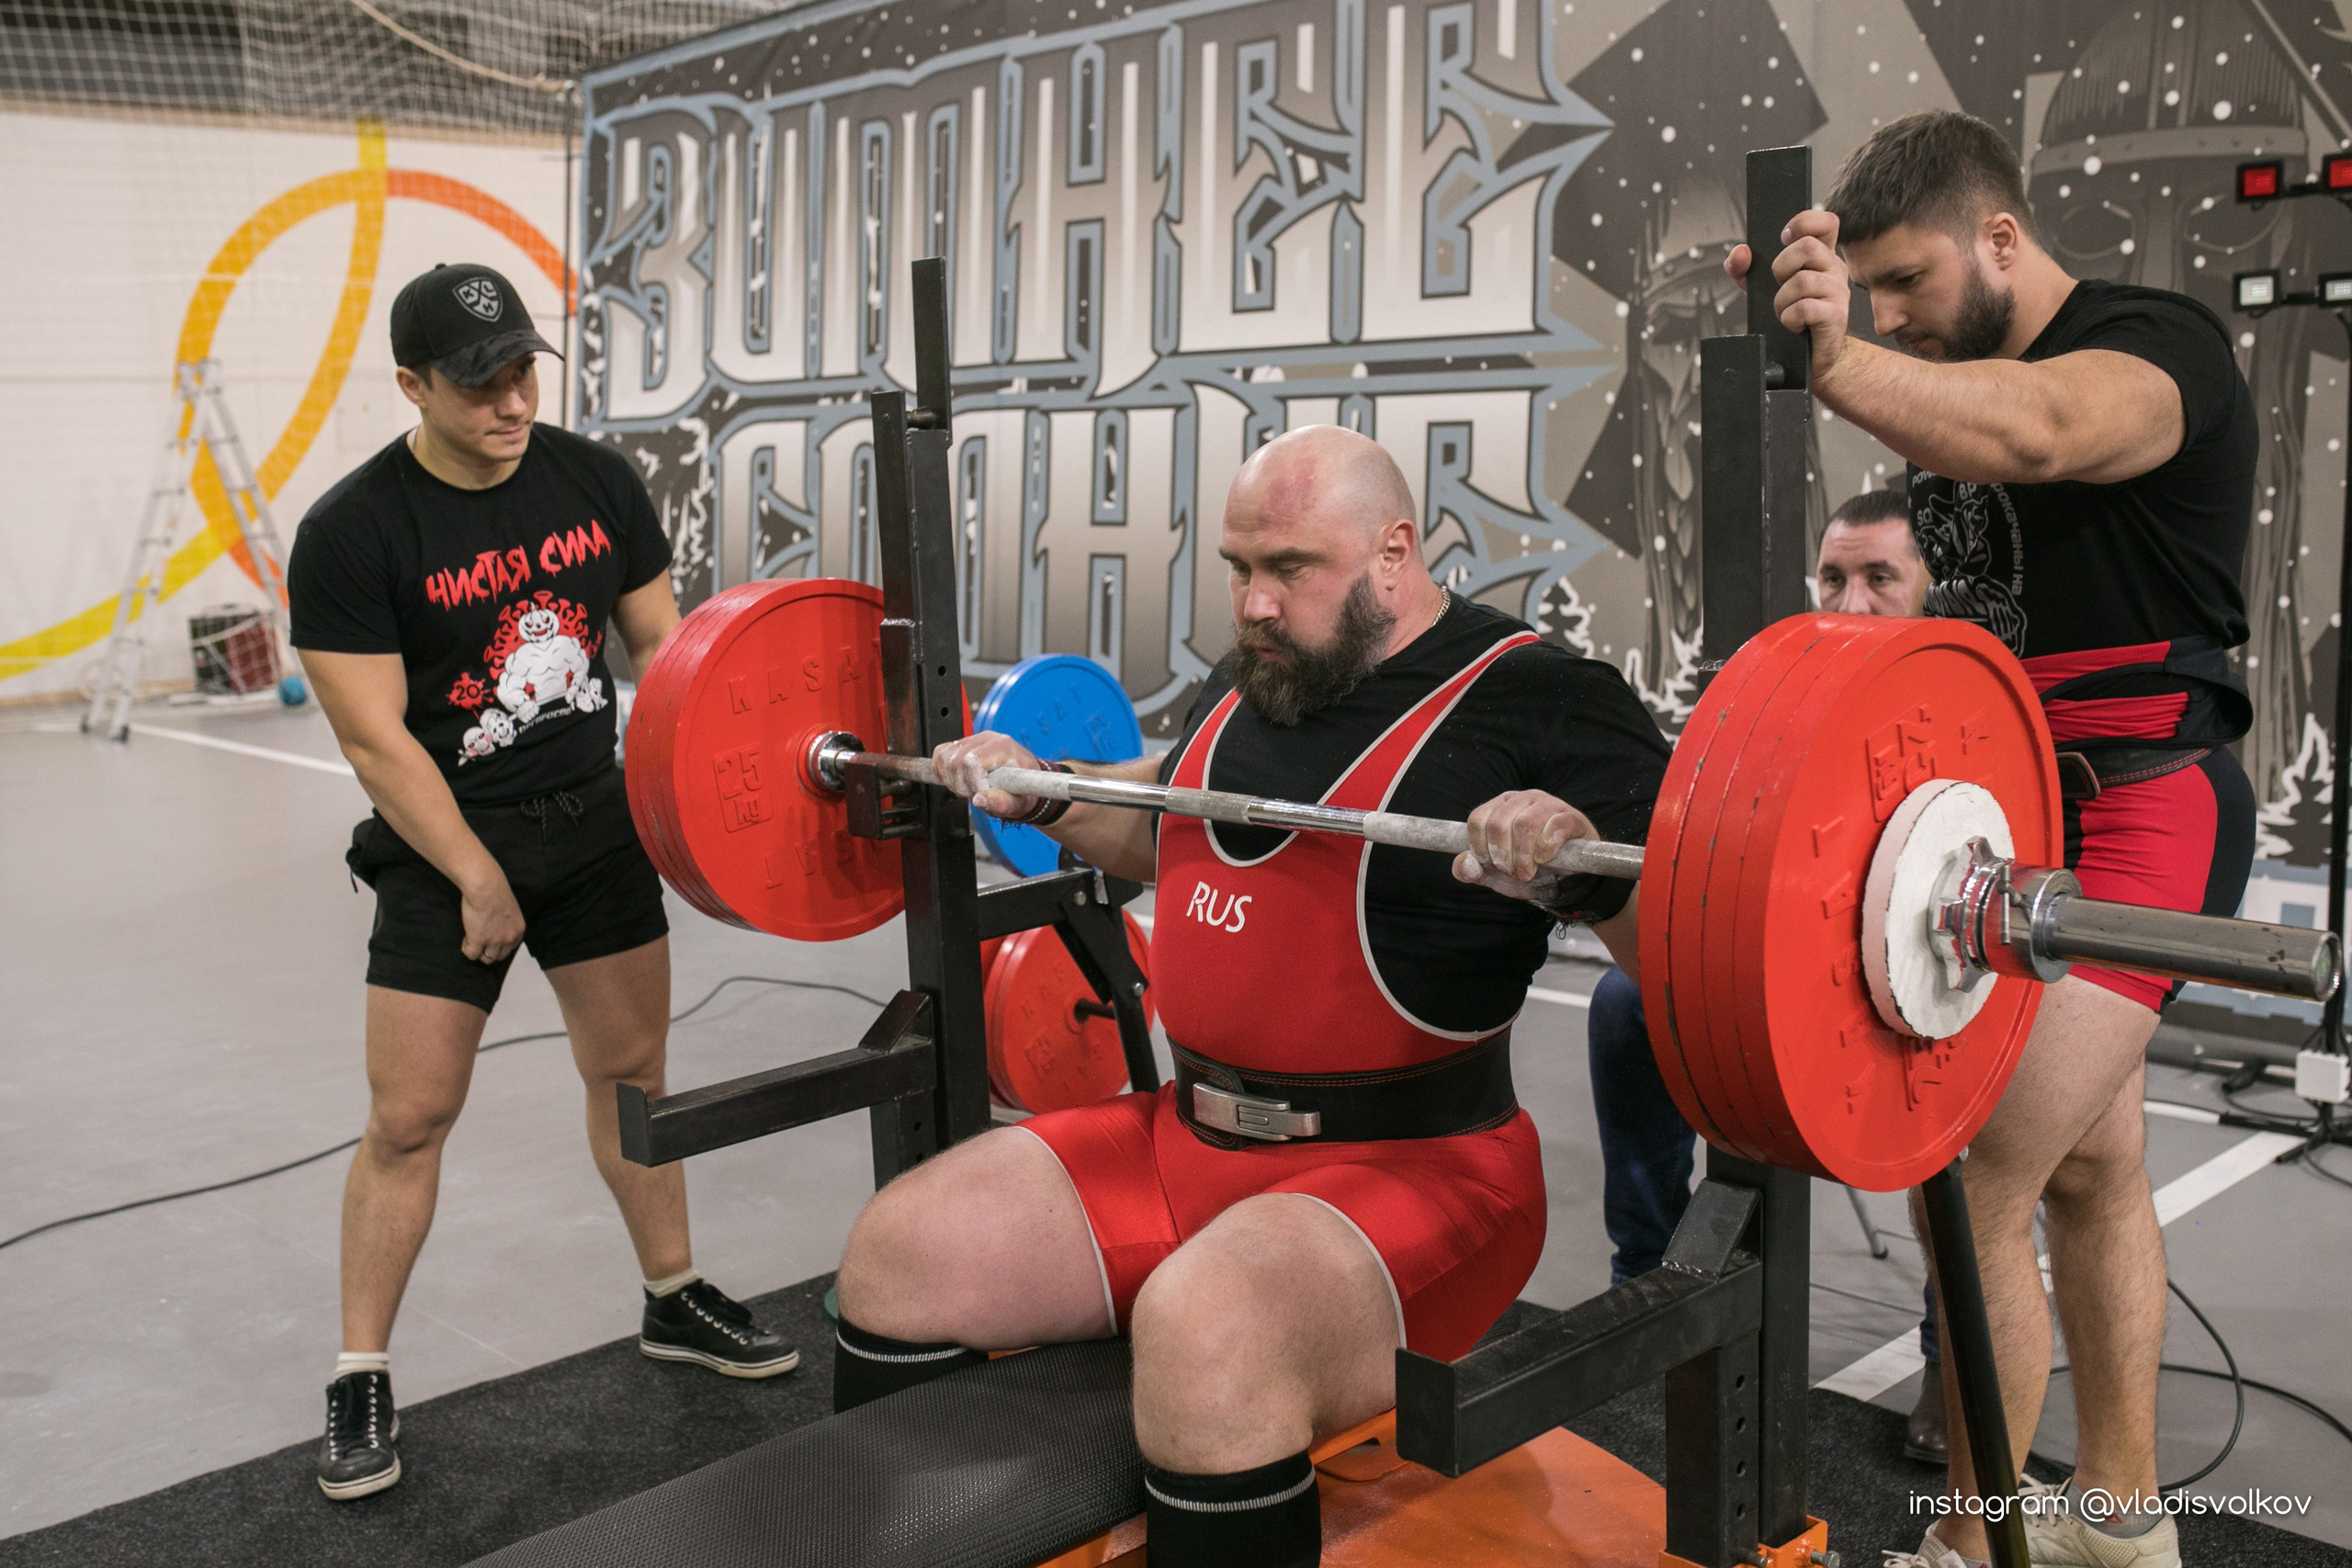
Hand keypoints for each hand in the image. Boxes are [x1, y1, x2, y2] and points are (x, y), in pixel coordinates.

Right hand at [459, 872, 524, 963]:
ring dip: (478, 951)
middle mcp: (509, 938)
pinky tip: (466, 938)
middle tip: (479, 940)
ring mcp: (494, 941)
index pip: (510, 949)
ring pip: (486, 959)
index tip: (490, 938)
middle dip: (488, 950)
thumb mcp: (509, 909)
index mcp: (518, 930)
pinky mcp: (478, 941)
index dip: (498, 945)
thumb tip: (496, 928)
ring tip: (471, 938)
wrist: (485, 885)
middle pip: (498, 957)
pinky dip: (466, 949)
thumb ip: (506, 922)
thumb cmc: (495, 890)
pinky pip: (471, 955)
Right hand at [932, 731, 1049, 821]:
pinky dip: (942, 770)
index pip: (972, 762)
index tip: (982, 792)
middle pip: (955, 760)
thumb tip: (979, 800)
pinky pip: (941, 752)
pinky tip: (957, 779)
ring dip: (951, 779)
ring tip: (967, 787)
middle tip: (974, 793)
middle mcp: (988, 739)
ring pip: (944, 756)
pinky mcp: (964, 743)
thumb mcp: (1018, 803)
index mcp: (1003, 747)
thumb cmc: (1024, 791)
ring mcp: (975, 739)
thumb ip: (1001, 803)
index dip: (972, 783)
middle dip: (960, 784)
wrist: (1026, 783)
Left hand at [1452, 790, 1599, 906]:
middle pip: (1499, 824)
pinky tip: (1544, 860)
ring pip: (1525, 824)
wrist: (1566, 877)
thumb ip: (1472, 871)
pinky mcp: (1570, 816)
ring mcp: (1548, 804)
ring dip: (1523, 856)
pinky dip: (1545, 848)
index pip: (1477, 819)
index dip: (1480, 847)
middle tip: (1514, 872)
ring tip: (1528, 871)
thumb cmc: (1528, 869)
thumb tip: (1464, 862)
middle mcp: (1522, 799)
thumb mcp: (1495, 875)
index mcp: (1500, 807)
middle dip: (1503, 856)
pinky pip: (1554, 826)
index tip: (1491, 864)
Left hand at [1723, 209, 1851, 383]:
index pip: (1826, 223)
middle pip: (1808, 247)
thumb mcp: (1762, 290)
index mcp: (1821, 257)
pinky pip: (1805, 307)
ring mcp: (1838, 292)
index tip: (1784, 237)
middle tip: (1779, 285)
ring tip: (1785, 312)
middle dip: (1782, 267)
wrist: (1807, 357)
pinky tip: (1793, 325)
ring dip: (1782, 300)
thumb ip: (1745, 269)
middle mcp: (1834, 269)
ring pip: (1802, 280)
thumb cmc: (1790, 318)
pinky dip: (1789, 318)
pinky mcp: (1836, 316)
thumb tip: (1739, 253)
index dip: (1805, 222)